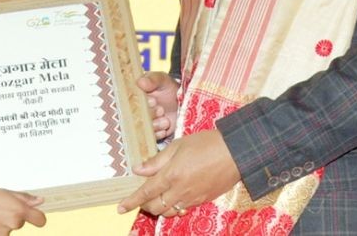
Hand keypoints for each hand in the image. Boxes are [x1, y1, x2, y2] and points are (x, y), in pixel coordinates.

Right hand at [0, 187, 45, 234]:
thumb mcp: (6, 192)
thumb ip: (25, 198)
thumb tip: (39, 201)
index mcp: (19, 211)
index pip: (40, 220)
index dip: (38, 218)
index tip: (34, 216)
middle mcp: (14, 224)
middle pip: (20, 223)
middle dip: (12, 217)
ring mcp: (3, 235)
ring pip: (7, 230)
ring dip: (1, 225)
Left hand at [116, 130, 239, 217]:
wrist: (235, 152)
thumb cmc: (206, 143)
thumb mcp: (178, 145)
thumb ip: (157, 160)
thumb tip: (138, 169)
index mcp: (172, 175)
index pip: (146, 192)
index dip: (131, 201)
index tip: (120, 208)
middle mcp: (180, 190)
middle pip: (155, 207)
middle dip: (144, 205)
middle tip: (141, 197)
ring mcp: (192, 198)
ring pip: (168, 212)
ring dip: (159, 208)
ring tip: (157, 198)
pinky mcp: (203, 200)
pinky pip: (183, 210)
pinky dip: (174, 208)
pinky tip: (174, 199)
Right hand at [137, 72, 178, 140]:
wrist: (181, 102)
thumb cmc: (168, 88)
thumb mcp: (163, 80)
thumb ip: (153, 79)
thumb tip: (140, 82)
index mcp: (134, 95)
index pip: (130, 101)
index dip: (141, 103)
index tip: (153, 100)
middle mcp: (135, 110)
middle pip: (135, 116)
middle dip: (150, 114)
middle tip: (161, 110)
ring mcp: (143, 122)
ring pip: (143, 128)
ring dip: (155, 125)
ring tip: (166, 120)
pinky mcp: (151, 133)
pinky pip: (150, 137)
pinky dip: (159, 133)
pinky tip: (165, 127)